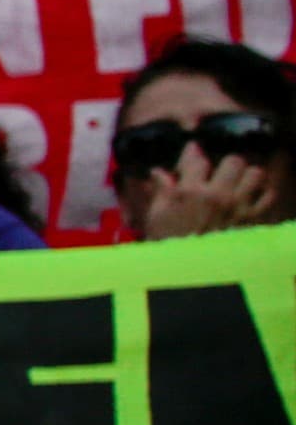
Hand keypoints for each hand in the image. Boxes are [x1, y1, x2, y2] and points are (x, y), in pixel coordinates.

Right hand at [139, 152, 279, 238]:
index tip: (192, 152)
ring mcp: (239, 206)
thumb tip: (158, 172)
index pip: (196, 158)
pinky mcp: (254, 219)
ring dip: (247, 175)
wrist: (193, 271)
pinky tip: (252, 194)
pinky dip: (263, 192)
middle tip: (218, 172)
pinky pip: (269, 195)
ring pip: (254, 173)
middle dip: (225, 163)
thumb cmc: (170, 244)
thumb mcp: (156, 217)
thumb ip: (161, 191)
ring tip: (238, 182)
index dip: (193, 153)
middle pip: (232, 160)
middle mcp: (217, 195)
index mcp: (189, 192)